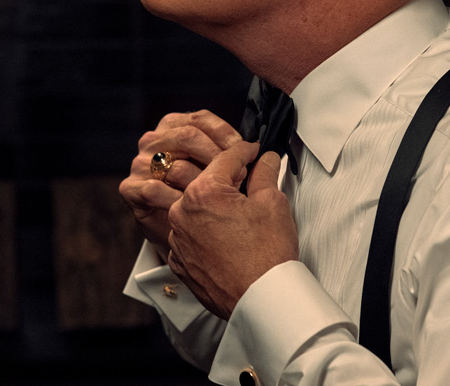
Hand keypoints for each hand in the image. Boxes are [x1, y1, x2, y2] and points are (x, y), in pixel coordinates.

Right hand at [119, 110, 244, 260]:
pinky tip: (197, 209)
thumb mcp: (216, 169)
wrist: (178, 234)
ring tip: (224, 195)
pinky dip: (180, 200)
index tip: (247, 150)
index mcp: (173, 127)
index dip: (226, 134)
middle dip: (218, 156)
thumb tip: (265, 153)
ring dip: (205, 181)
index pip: (200, 119)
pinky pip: (157, 190)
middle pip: (188, 136)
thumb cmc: (199, 197)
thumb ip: (231, 155)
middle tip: (240, 175)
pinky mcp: (131, 188)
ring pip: (175, 164)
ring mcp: (140, 164)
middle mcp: (154, 141)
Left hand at [166, 142, 297, 318]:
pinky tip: (224, 237)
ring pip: (193, 209)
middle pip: (204, 182)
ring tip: (236, 213)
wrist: (261, 299)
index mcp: (203, 191)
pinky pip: (188, 235)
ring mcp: (177, 237)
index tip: (253, 151)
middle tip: (248, 180)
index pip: (225, 157)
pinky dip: (203, 232)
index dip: (244, 151)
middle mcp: (182, 212)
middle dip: (226, 179)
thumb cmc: (267, 255)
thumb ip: (264, 174)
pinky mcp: (179, 260)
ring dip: (211, 206)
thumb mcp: (272, 203)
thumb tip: (265, 159)